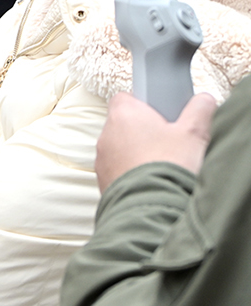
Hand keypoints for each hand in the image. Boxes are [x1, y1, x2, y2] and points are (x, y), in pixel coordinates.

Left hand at [95, 91, 216, 191]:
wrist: (152, 207)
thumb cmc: (170, 165)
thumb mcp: (194, 133)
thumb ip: (199, 110)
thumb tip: (202, 100)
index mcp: (124, 115)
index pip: (126, 98)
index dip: (145, 104)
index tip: (162, 114)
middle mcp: (106, 134)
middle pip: (124, 124)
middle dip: (144, 131)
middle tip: (169, 142)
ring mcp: (102, 159)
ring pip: (120, 149)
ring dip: (137, 153)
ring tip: (163, 165)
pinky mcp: (103, 181)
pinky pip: (118, 170)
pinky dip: (132, 173)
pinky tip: (153, 181)